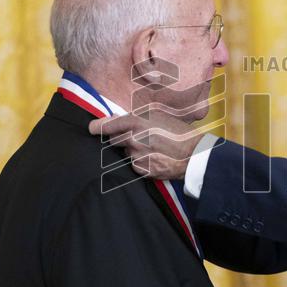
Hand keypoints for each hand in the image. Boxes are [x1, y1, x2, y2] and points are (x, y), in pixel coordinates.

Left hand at [88, 109, 203, 179]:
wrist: (195, 155)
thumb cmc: (180, 133)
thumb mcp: (160, 116)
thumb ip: (138, 116)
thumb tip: (120, 118)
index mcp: (137, 123)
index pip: (108, 125)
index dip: (97, 127)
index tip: (92, 128)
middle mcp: (133, 139)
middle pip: (114, 140)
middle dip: (121, 138)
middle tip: (137, 138)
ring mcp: (136, 156)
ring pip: (126, 153)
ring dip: (133, 150)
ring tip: (152, 148)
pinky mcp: (141, 170)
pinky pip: (134, 165)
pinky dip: (141, 162)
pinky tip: (154, 158)